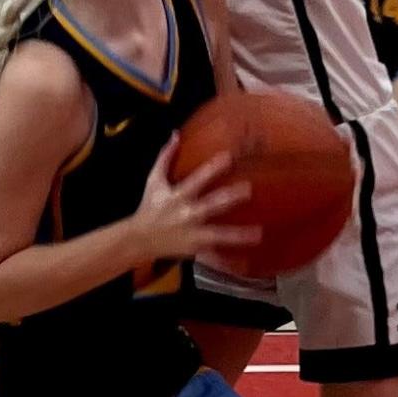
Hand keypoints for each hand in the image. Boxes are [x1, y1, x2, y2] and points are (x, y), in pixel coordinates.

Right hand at [129, 135, 257, 262]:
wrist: (139, 239)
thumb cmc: (150, 207)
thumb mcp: (154, 180)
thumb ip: (165, 157)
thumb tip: (175, 135)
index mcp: (178, 196)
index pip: (197, 179)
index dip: (212, 168)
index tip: (229, 157)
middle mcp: (187, 214)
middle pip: (211, 205)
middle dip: (230, 198)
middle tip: (249, 189)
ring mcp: (192, 235)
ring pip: (218, 234)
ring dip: (238, 235)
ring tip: (258, 233)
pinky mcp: (194, 250)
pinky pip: (213, 257)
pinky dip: (227, 261)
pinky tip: (245, 262)